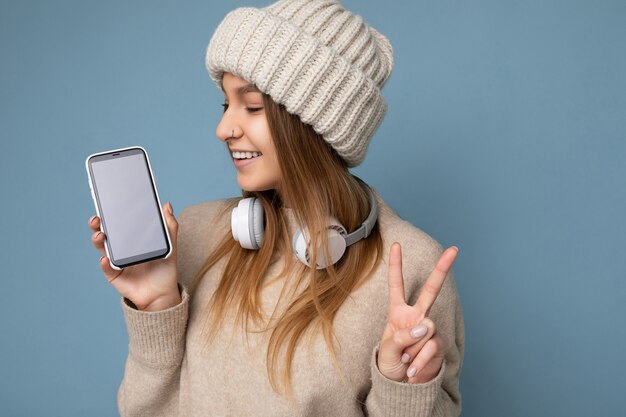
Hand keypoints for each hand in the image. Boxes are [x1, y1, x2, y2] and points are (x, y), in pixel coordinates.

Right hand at [87, 202, 180, 310]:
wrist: (162, 293)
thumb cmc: (164, 268)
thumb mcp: (170, 246)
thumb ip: (169, 226)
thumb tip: (167, 205)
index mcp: (132, 238)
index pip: (118, 222)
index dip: (111, 213)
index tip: (107, 202)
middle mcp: (121, 247)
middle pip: (105, 232)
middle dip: (97, 223)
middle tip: (97, 218)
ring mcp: (115, 261)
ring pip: (102, 247)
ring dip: (98, 239)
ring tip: (101, 235)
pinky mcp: (114, 275)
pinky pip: (106, 268)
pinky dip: (104, 264)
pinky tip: (105, 259)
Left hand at [377, 242, 457, 383]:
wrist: (402, 384)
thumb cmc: (390, 362)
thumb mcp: (387, 348)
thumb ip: (402, 336)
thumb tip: (424, 327)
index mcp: (398, 312)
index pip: (396, 284)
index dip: (395, 265)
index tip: (395, 244)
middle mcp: (416, 316)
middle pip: (431, 289)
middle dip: (443, 268)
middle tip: (454, 249)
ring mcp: (429, 329)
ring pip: (425, 329)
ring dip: (411, 349)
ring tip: (405, 359)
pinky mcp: (438, 344)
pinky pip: (430, 347)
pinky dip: (419, 361)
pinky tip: (412, 370)